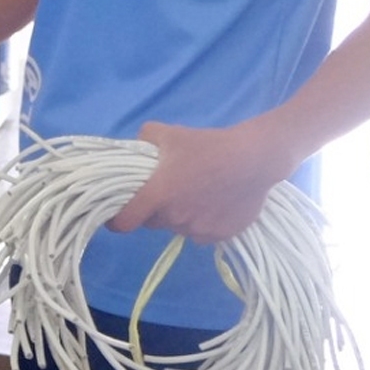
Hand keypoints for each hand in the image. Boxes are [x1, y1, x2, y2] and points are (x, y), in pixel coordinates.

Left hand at [107, 121, 293, 244]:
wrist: (254, 159)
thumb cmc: (208, 146)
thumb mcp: (169, 134)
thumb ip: (144, 138)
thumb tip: (133, 146)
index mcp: (157, 196)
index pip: (124, 222)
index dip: (116, 220)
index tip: (115, 217)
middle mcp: (175, 218)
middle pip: (152, 222)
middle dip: (153, 210)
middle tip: (167, 192)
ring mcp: (198, 229)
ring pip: (178, 228)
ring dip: (179, 217)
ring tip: (194, 195)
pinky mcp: (220, 235)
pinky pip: (201, 234)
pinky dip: (201, 224)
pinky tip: (212, 204)